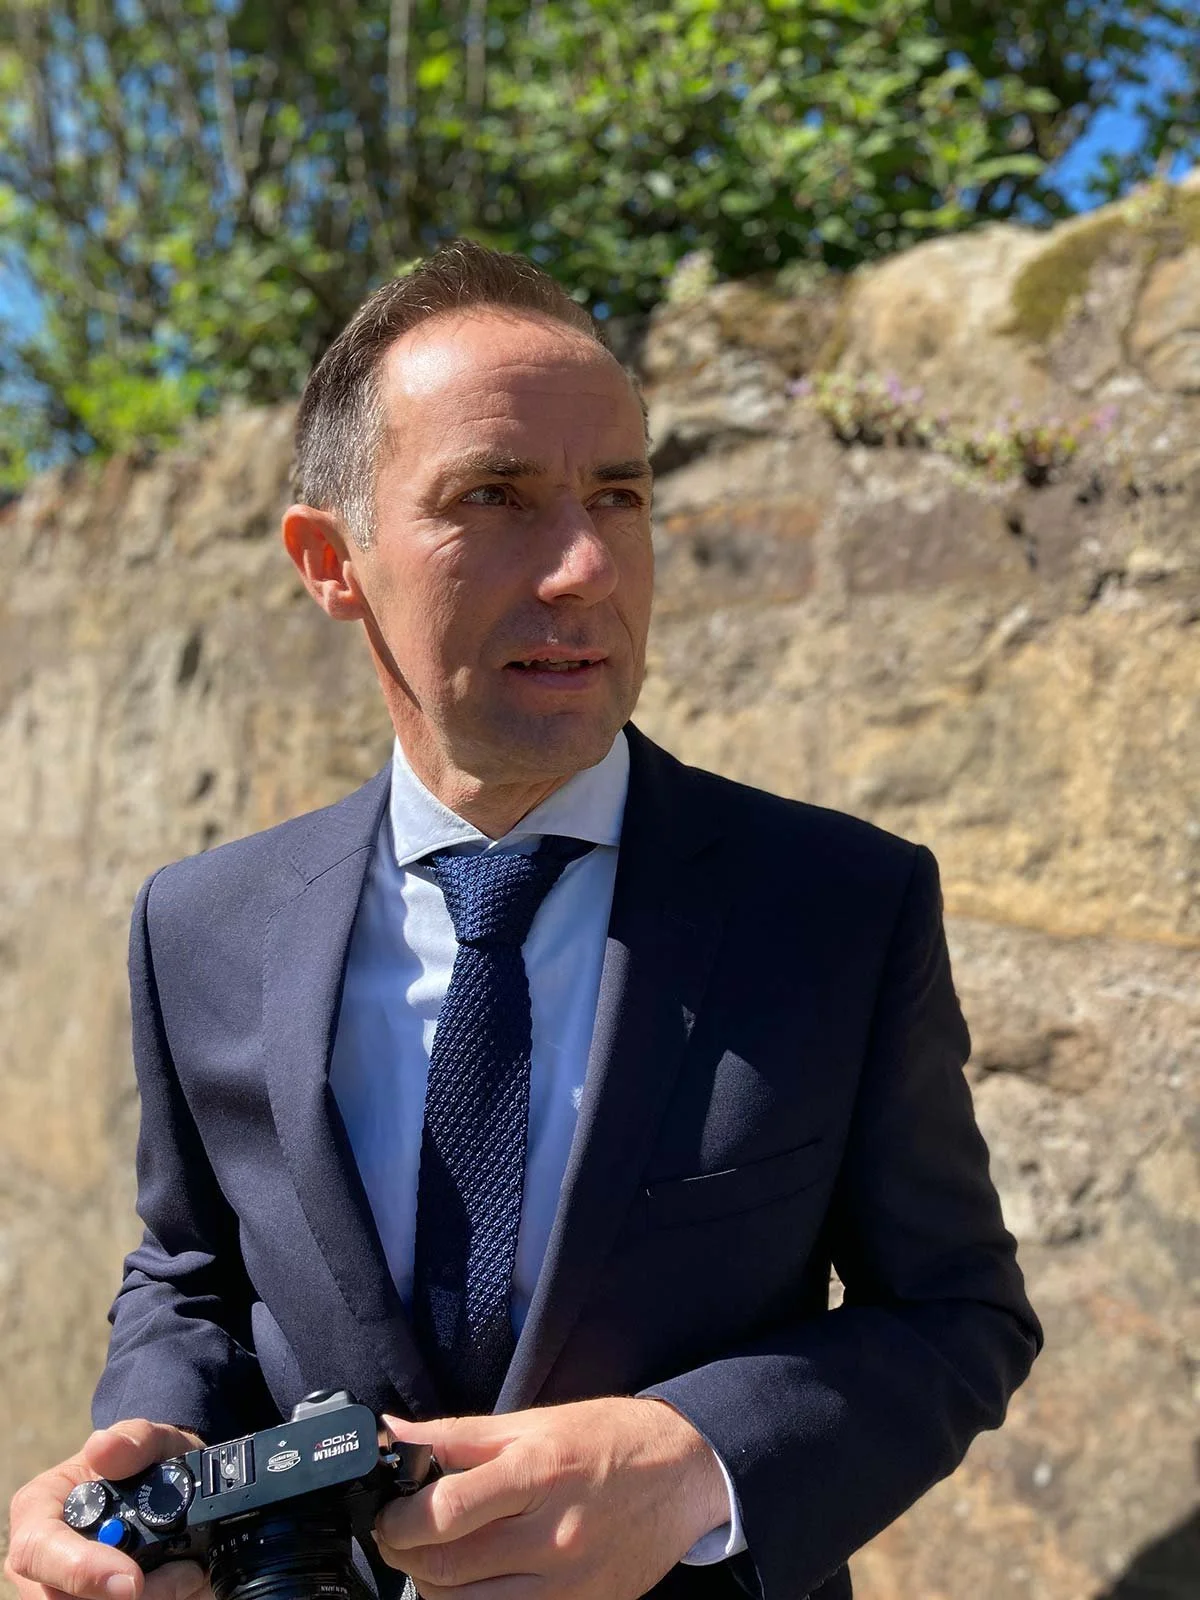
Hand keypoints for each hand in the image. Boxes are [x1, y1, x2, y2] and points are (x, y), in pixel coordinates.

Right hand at [5, 1421, 208, 1599]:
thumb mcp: (154, 1440)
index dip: (79, 1570)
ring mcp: (64, 1590)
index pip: (36, 1550)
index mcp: (41, 1509)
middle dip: (131, 1595)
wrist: (179, 1491)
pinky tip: (180, 1584)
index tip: (132, 1581)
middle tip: (183, 1573)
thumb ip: (134, 1438)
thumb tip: (102, 1447)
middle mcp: (45, 1560)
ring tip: (187, 1571)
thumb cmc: (150, 1463)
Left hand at [374, 1396, 727, 1599]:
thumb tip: (393, 1435)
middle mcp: (554, 1535)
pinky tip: (474, 1582)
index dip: (399, 1520)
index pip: (448, 1512)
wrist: (684, 1473)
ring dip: (434, 1588)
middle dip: (407, 1556)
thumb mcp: (533, 1422)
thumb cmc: (606, 1439)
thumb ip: (457, 1436)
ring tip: (434, 1558)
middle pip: (450, 1568)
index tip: (386, 1514)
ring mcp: (570, 1584)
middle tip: (399, 1535)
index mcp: (539, 1473)